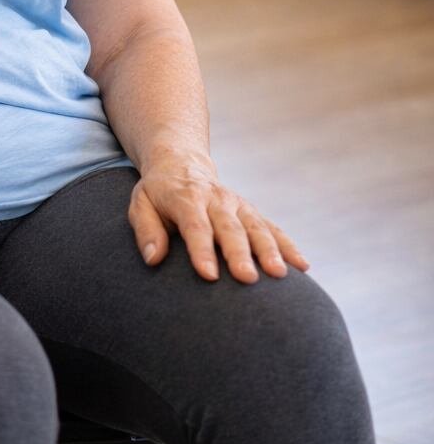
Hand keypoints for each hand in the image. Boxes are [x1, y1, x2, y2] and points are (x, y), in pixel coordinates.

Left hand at [129, 150, 309, 283]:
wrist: (181, 163)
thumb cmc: (158, 193)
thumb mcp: (140, 204)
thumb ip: (146, 230)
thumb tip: (153, 258)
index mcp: (185, 197)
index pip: (195, 225)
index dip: (201, 250)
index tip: (208, 275)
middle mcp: (216, 199)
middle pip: (229, 228)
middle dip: (239, 253)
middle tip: (247, 279)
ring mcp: (237, 204)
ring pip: (256, 227)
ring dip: (269, 250)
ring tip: (279, 275)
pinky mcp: (251, 212)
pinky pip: (272, 228)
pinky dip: (288, 245)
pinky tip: (303, 267)